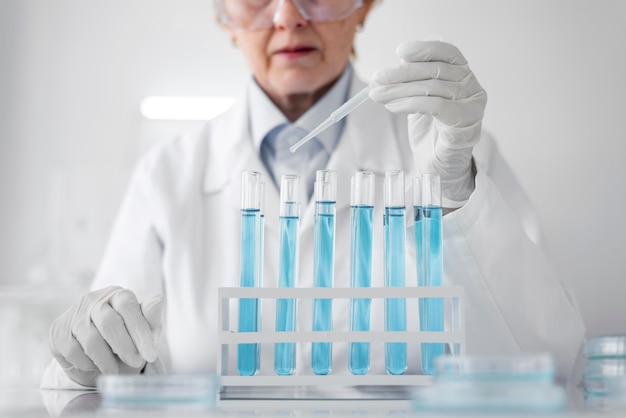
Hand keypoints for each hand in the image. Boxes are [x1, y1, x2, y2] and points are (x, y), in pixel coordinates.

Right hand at [49, 286, 162, 386]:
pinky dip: (88, 364)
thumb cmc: (125, 339)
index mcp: (116, 294)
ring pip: (91, 340)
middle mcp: (93, 300)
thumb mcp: (141, 331)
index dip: (140, 332)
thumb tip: (159, 300)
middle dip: (125, 346)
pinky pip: (74, 352)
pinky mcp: (58, 332)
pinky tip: (96, 365)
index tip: (150, 354)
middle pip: (108, 322)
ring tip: (116, 371)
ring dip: (107, 360)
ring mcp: (73, 315)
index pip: (128, 307)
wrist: (96, 357)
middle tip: (136, 363)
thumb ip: (149, 318)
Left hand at [370, 40, 487, 206]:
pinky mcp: (465, 122)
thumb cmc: (431, 133)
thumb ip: (413, 82)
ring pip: (432, 88)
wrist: (439, 167)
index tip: (399, 51)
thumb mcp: (420, 100)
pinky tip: (392, 107)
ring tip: (378, 95)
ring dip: (399, 90)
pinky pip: (435, 106)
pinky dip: (409, 104)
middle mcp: (473, 87)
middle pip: (435, 71)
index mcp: (464, 76)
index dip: (424, 49)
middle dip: (401, 73)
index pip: (447, 53)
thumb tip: (393, 65)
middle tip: (376, 78)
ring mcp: (472, 105)